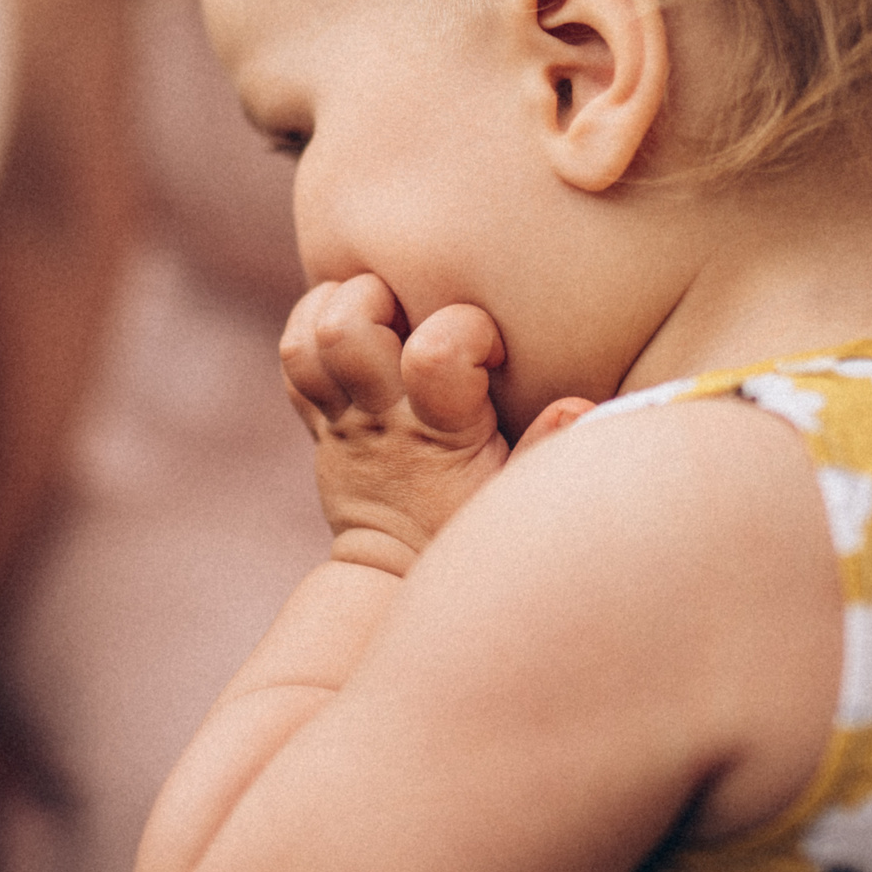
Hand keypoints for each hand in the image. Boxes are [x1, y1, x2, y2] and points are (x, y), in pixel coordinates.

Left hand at [280, 276, 590, 574]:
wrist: (398, 574)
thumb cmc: (469, 528)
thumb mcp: (517, 496)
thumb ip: (547, 449)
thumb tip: (578, 405)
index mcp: (438, 431)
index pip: (434, 351)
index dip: (465, 328)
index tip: (491, 349)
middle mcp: (380, 418)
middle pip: (344, 329)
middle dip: (376, 296)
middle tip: (411, 309)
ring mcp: (341, 420)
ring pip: (305, 341)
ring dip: (336, 307)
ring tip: (381, 313)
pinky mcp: (319, 423)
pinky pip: (293, 361)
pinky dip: (313, 329)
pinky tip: (355, 331)